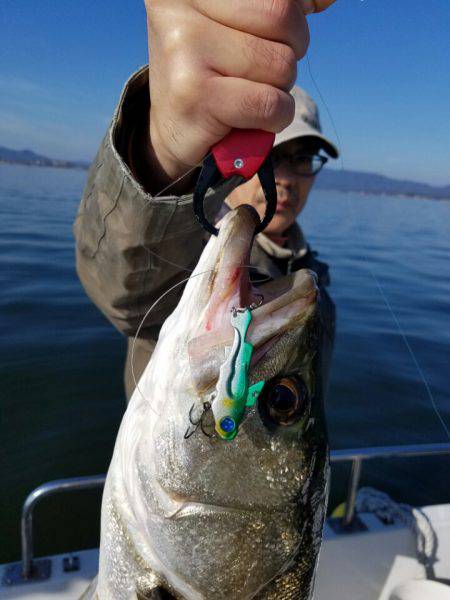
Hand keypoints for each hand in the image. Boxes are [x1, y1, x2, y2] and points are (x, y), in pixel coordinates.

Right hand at [143, 0, 336, 192]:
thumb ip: (284, 3)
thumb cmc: (214, 69)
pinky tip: (249, 119)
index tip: (276, 34)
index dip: (296, 12)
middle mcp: (180, 3)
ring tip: (246, 94)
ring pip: (281, 64)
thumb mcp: (243, 24)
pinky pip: (270, 103)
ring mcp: (184, 47)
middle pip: (283, 17)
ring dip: (279, 90)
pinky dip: (274, 118)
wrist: (173, 126)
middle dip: (288, 52)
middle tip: (258, 71)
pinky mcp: (195, 94)